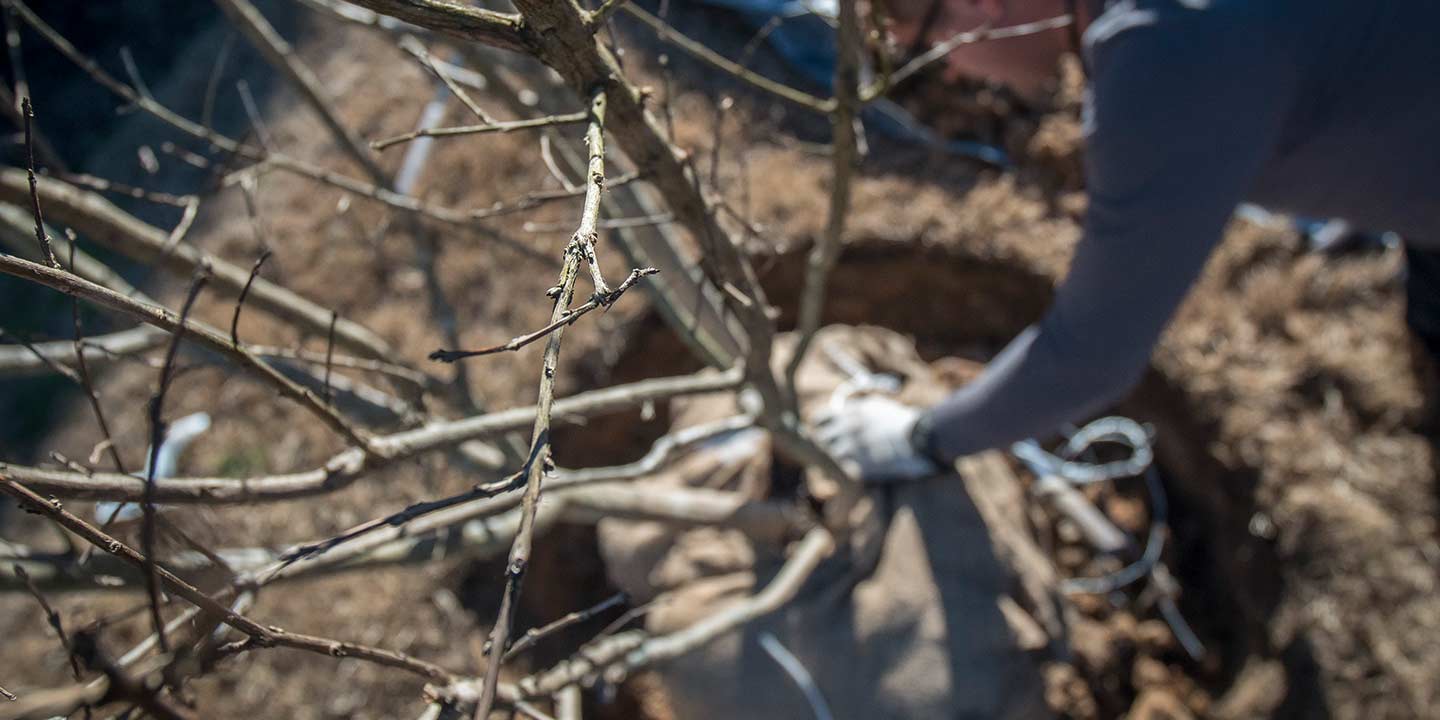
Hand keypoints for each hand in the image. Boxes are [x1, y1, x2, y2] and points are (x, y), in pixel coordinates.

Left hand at [812, 395, 939, 482]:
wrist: (920, 440)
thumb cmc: (901, 421)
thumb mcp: (876, 405)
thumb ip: (855, 408)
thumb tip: (840, 411)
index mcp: (851, 412)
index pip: (819, 419)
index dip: (821, 426)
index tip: (827, 430)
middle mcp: (848, 429)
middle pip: (821, 438)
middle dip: (827, 442)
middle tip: (837, 446)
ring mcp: (853, 449)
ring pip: (832, 454)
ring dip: (839, 456)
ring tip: (852, 457)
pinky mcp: (860, 468)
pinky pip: (845, 469)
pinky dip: (850, 469)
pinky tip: (861, 466)